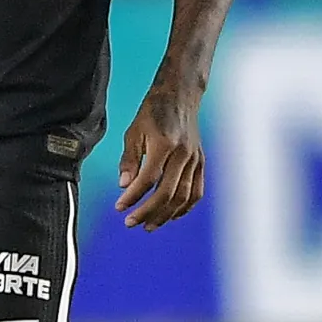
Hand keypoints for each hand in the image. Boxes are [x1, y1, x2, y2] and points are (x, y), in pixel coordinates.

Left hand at [115, 80, 207, 229]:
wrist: (180, 96)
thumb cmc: (153, 113)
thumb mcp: (133, 132)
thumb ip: (129, 160)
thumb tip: (124, 187)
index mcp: (165, 143)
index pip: (148, 179)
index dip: (133, 197)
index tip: (119, 207)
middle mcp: (183, 153)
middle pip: (167, 192)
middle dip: (147, 211)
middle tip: (130, 222)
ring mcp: (195, 159)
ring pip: (183, 196)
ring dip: (165, 215)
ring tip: (148, 225)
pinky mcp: (201, 162)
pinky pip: (196, 192)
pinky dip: (184, 208)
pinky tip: (170, 216)